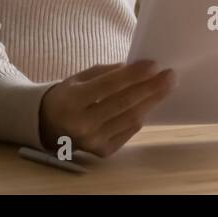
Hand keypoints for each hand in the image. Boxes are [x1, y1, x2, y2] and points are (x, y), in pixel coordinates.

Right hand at [37, 60, 175, 156]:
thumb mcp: (80, 78)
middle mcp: (82, 124)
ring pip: (131, 118)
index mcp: (72, 101)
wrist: (48, 126)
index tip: (154, 64)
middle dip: (150, 88)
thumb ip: (107, 72)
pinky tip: (148, 103)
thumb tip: (136, 68)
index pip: (109, 86)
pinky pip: (129, 131)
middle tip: (169, 75)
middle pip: (124, 103)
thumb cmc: (67, 96)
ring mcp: (93, 141)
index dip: (134, 75)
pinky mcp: (103, 152)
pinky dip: (140, 115)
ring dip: (151, 101)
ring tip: (165, 87)